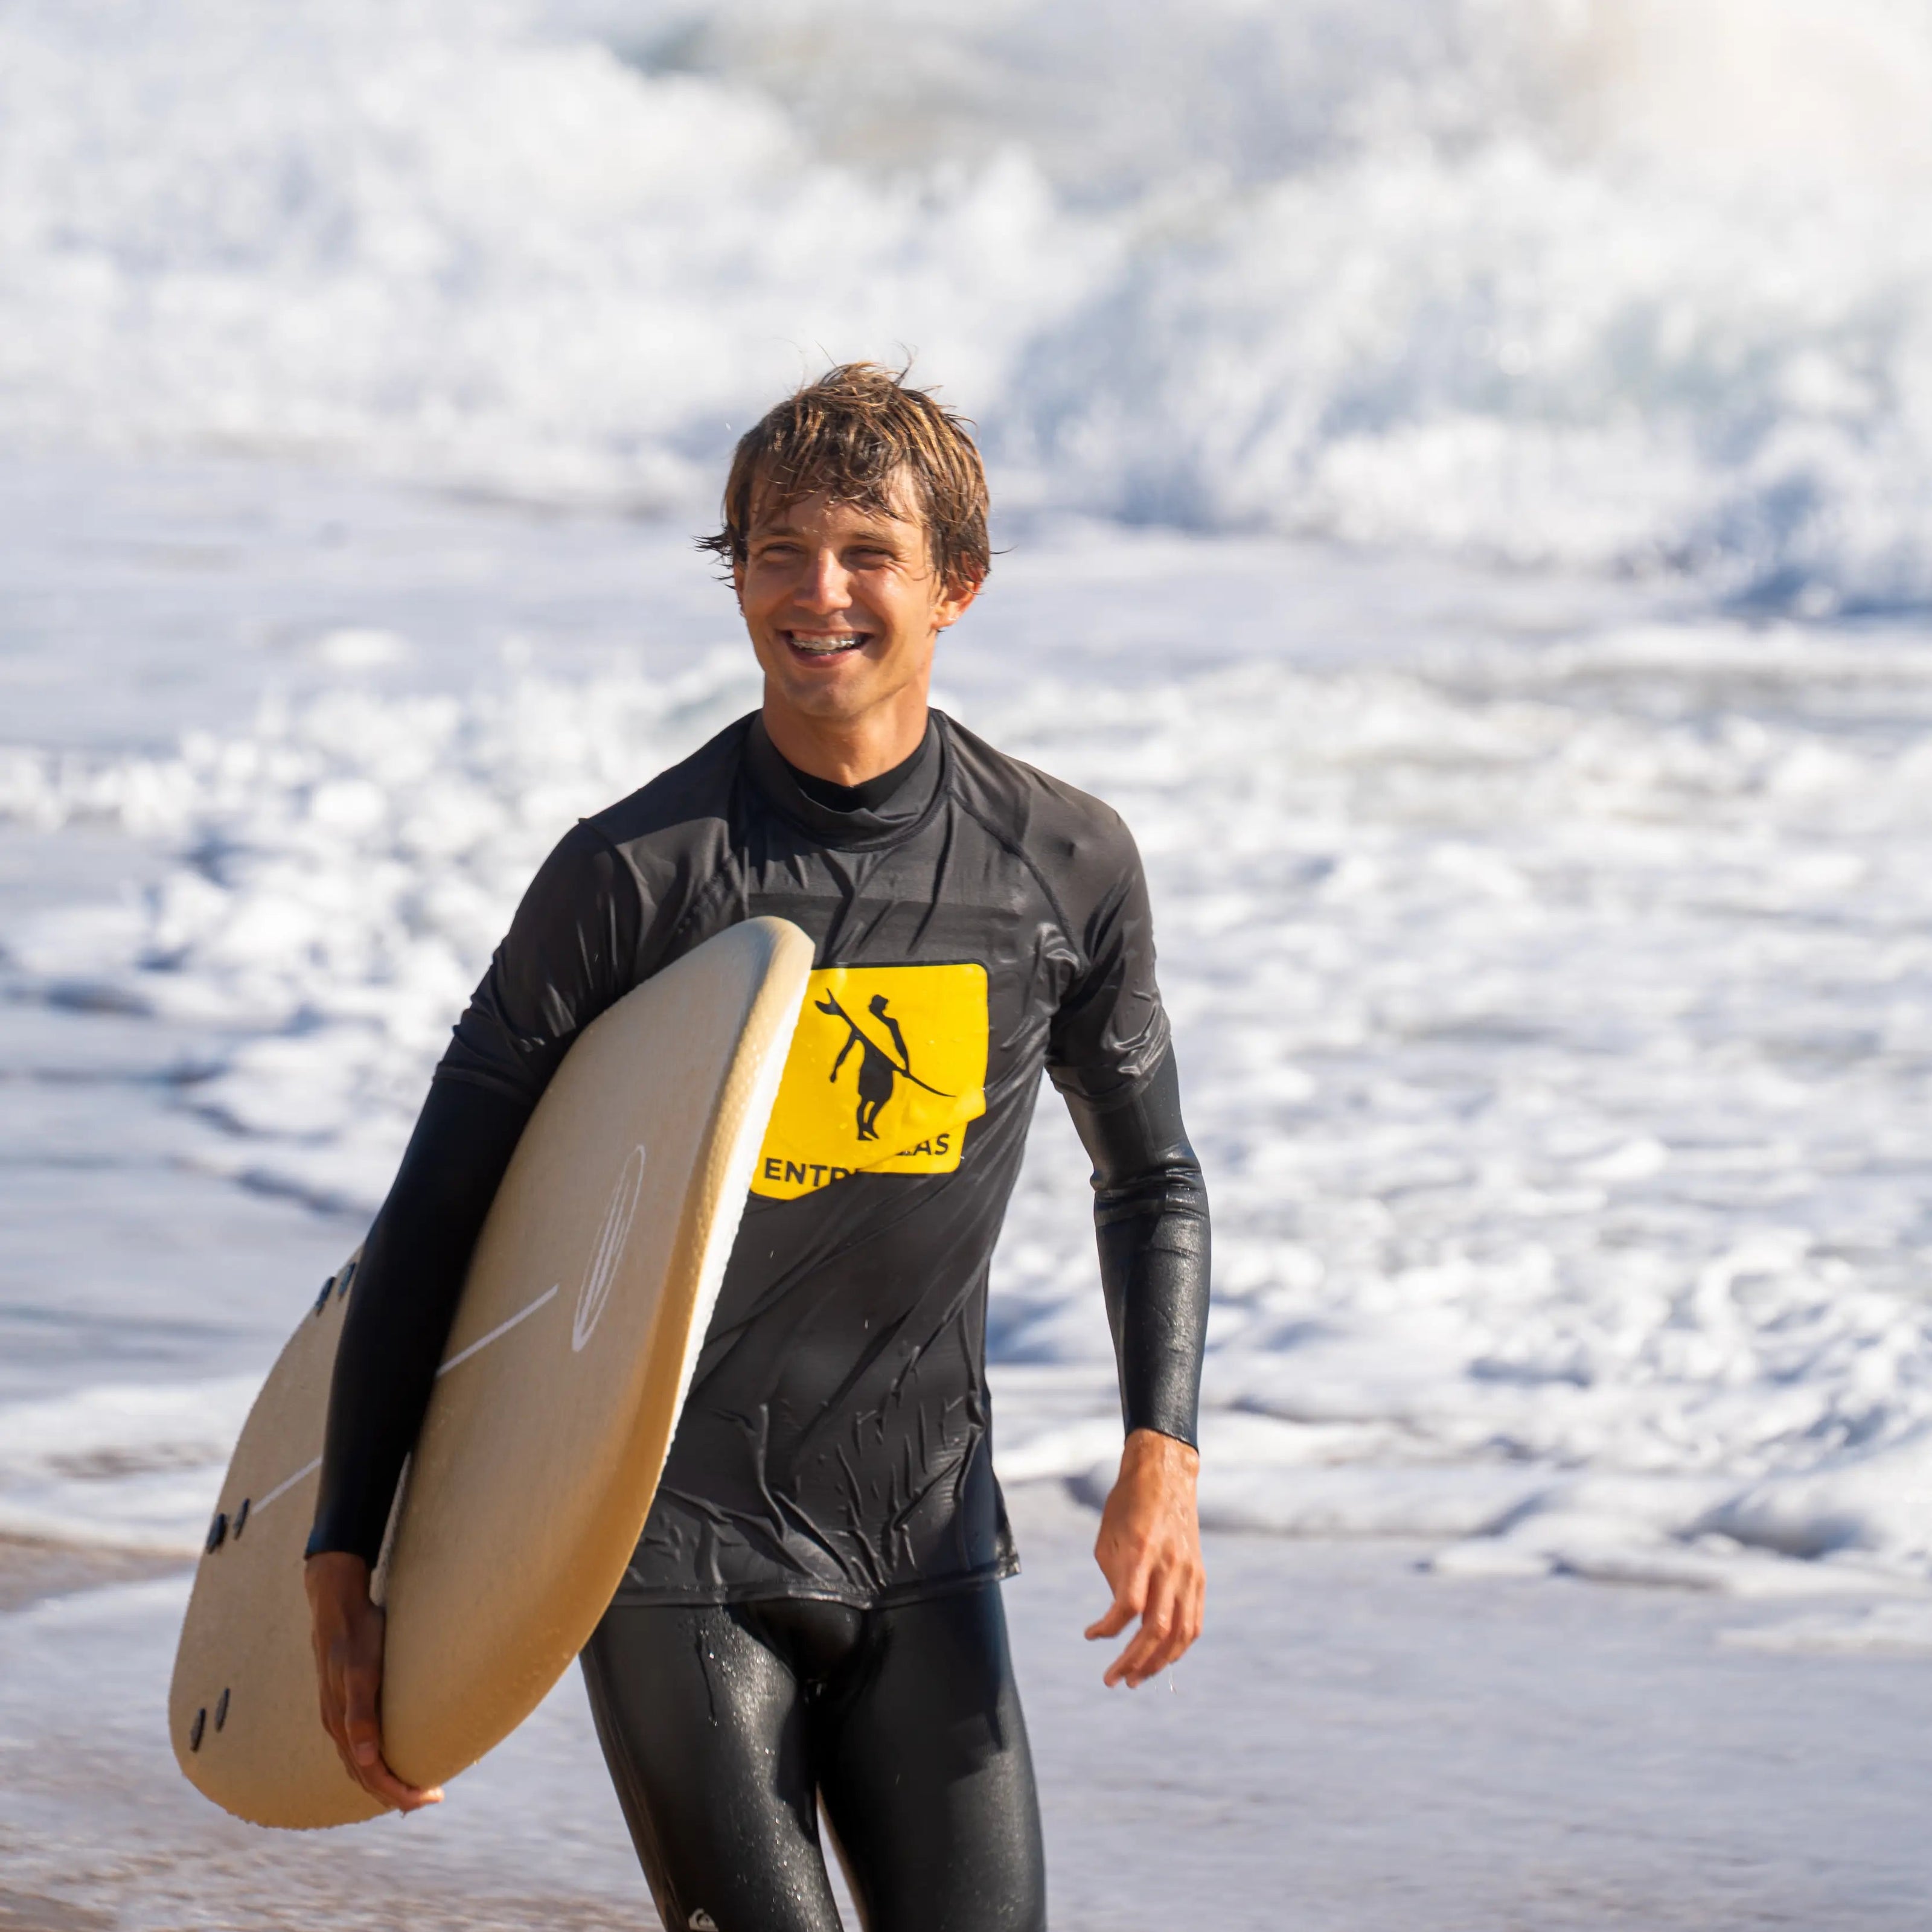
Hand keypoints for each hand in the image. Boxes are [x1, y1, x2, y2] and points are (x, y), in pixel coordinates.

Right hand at [304, 1551, 442, 1811]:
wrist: (337, 1604)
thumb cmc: (357, 1635)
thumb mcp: (361, 1671)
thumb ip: (361, 1714)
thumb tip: (367, 1758)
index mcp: (344, 1725)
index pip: (371, 1775)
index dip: (399, 1793)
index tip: (431, 1797)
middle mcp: (338, 1726)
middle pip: (365, 1776)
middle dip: (397, 1793)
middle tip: (432, 1797)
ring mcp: (339, 1715)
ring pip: (360, 1764)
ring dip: (386, 1781)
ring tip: (416, 1785)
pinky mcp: (344, 1703)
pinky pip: (358, 1745)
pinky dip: (376, 1761)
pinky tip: (392, 1754)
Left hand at [1084, 1427, 1205, 1688]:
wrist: (1166, 1474)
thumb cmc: (1127, 1504)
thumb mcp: (1108, 1538)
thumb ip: (1115, 1580)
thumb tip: (1121, 1619)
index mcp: (1141, 1551)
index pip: (1129, 1606)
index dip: (1108, 1629)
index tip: (1090, 1635)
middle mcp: (1170, 1565)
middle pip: (1156, 1628)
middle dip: (1133, 1661)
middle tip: (1112, 1680)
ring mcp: (1190, 1572)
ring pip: (1180, 1633)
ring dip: (1157, 1663)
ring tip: (1135, 1678)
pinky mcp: (1200, 1576)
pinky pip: (1194, 1621)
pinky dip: (1178, 1646)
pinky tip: (1160, 1659)